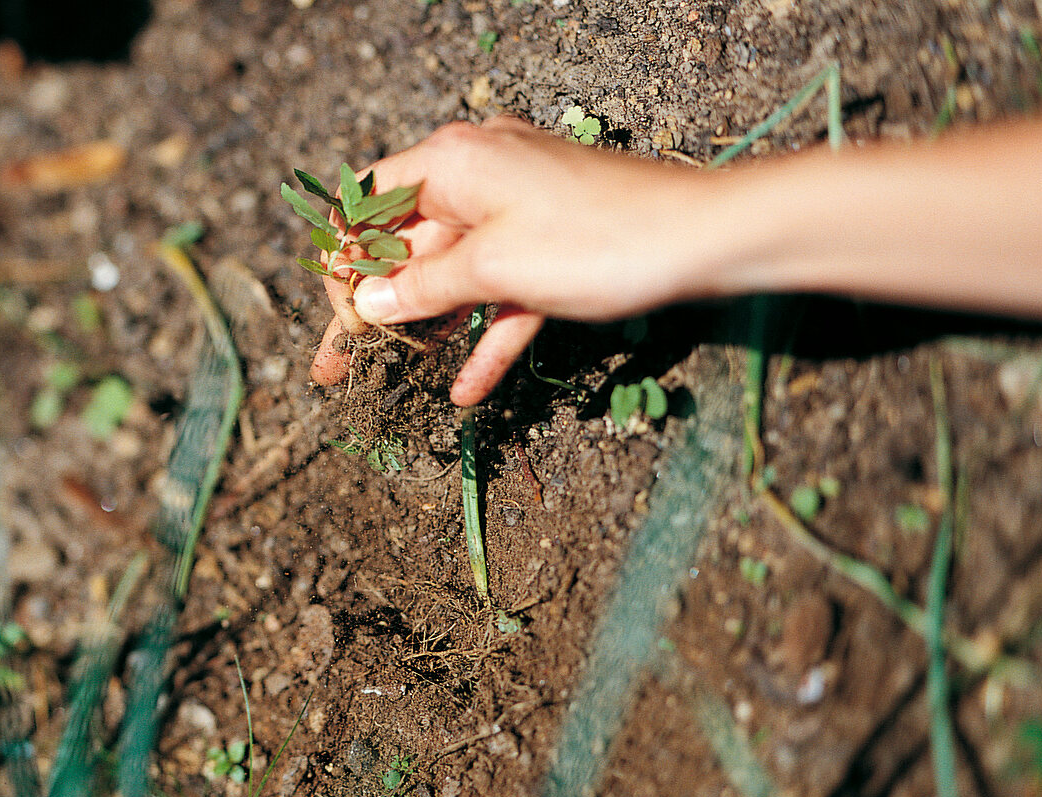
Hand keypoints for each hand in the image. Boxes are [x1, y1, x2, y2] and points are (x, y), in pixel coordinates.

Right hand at [309, 116, 712, 404]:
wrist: (704, 240)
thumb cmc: (598, 240)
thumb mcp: (495, 267)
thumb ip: (424, 287)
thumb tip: (366, 302)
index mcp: (453, 162)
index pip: (369, 204)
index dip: (343, 261)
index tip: (339, 319)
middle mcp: (480, 178)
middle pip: (406, 246)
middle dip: (373, 307)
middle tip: (336, 365)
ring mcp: (518, 214)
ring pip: (454, 274)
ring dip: (425, 327)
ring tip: (387, 379)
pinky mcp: (551, 249)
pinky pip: (503, 294)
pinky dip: (485, 336)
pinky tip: (466, 390)